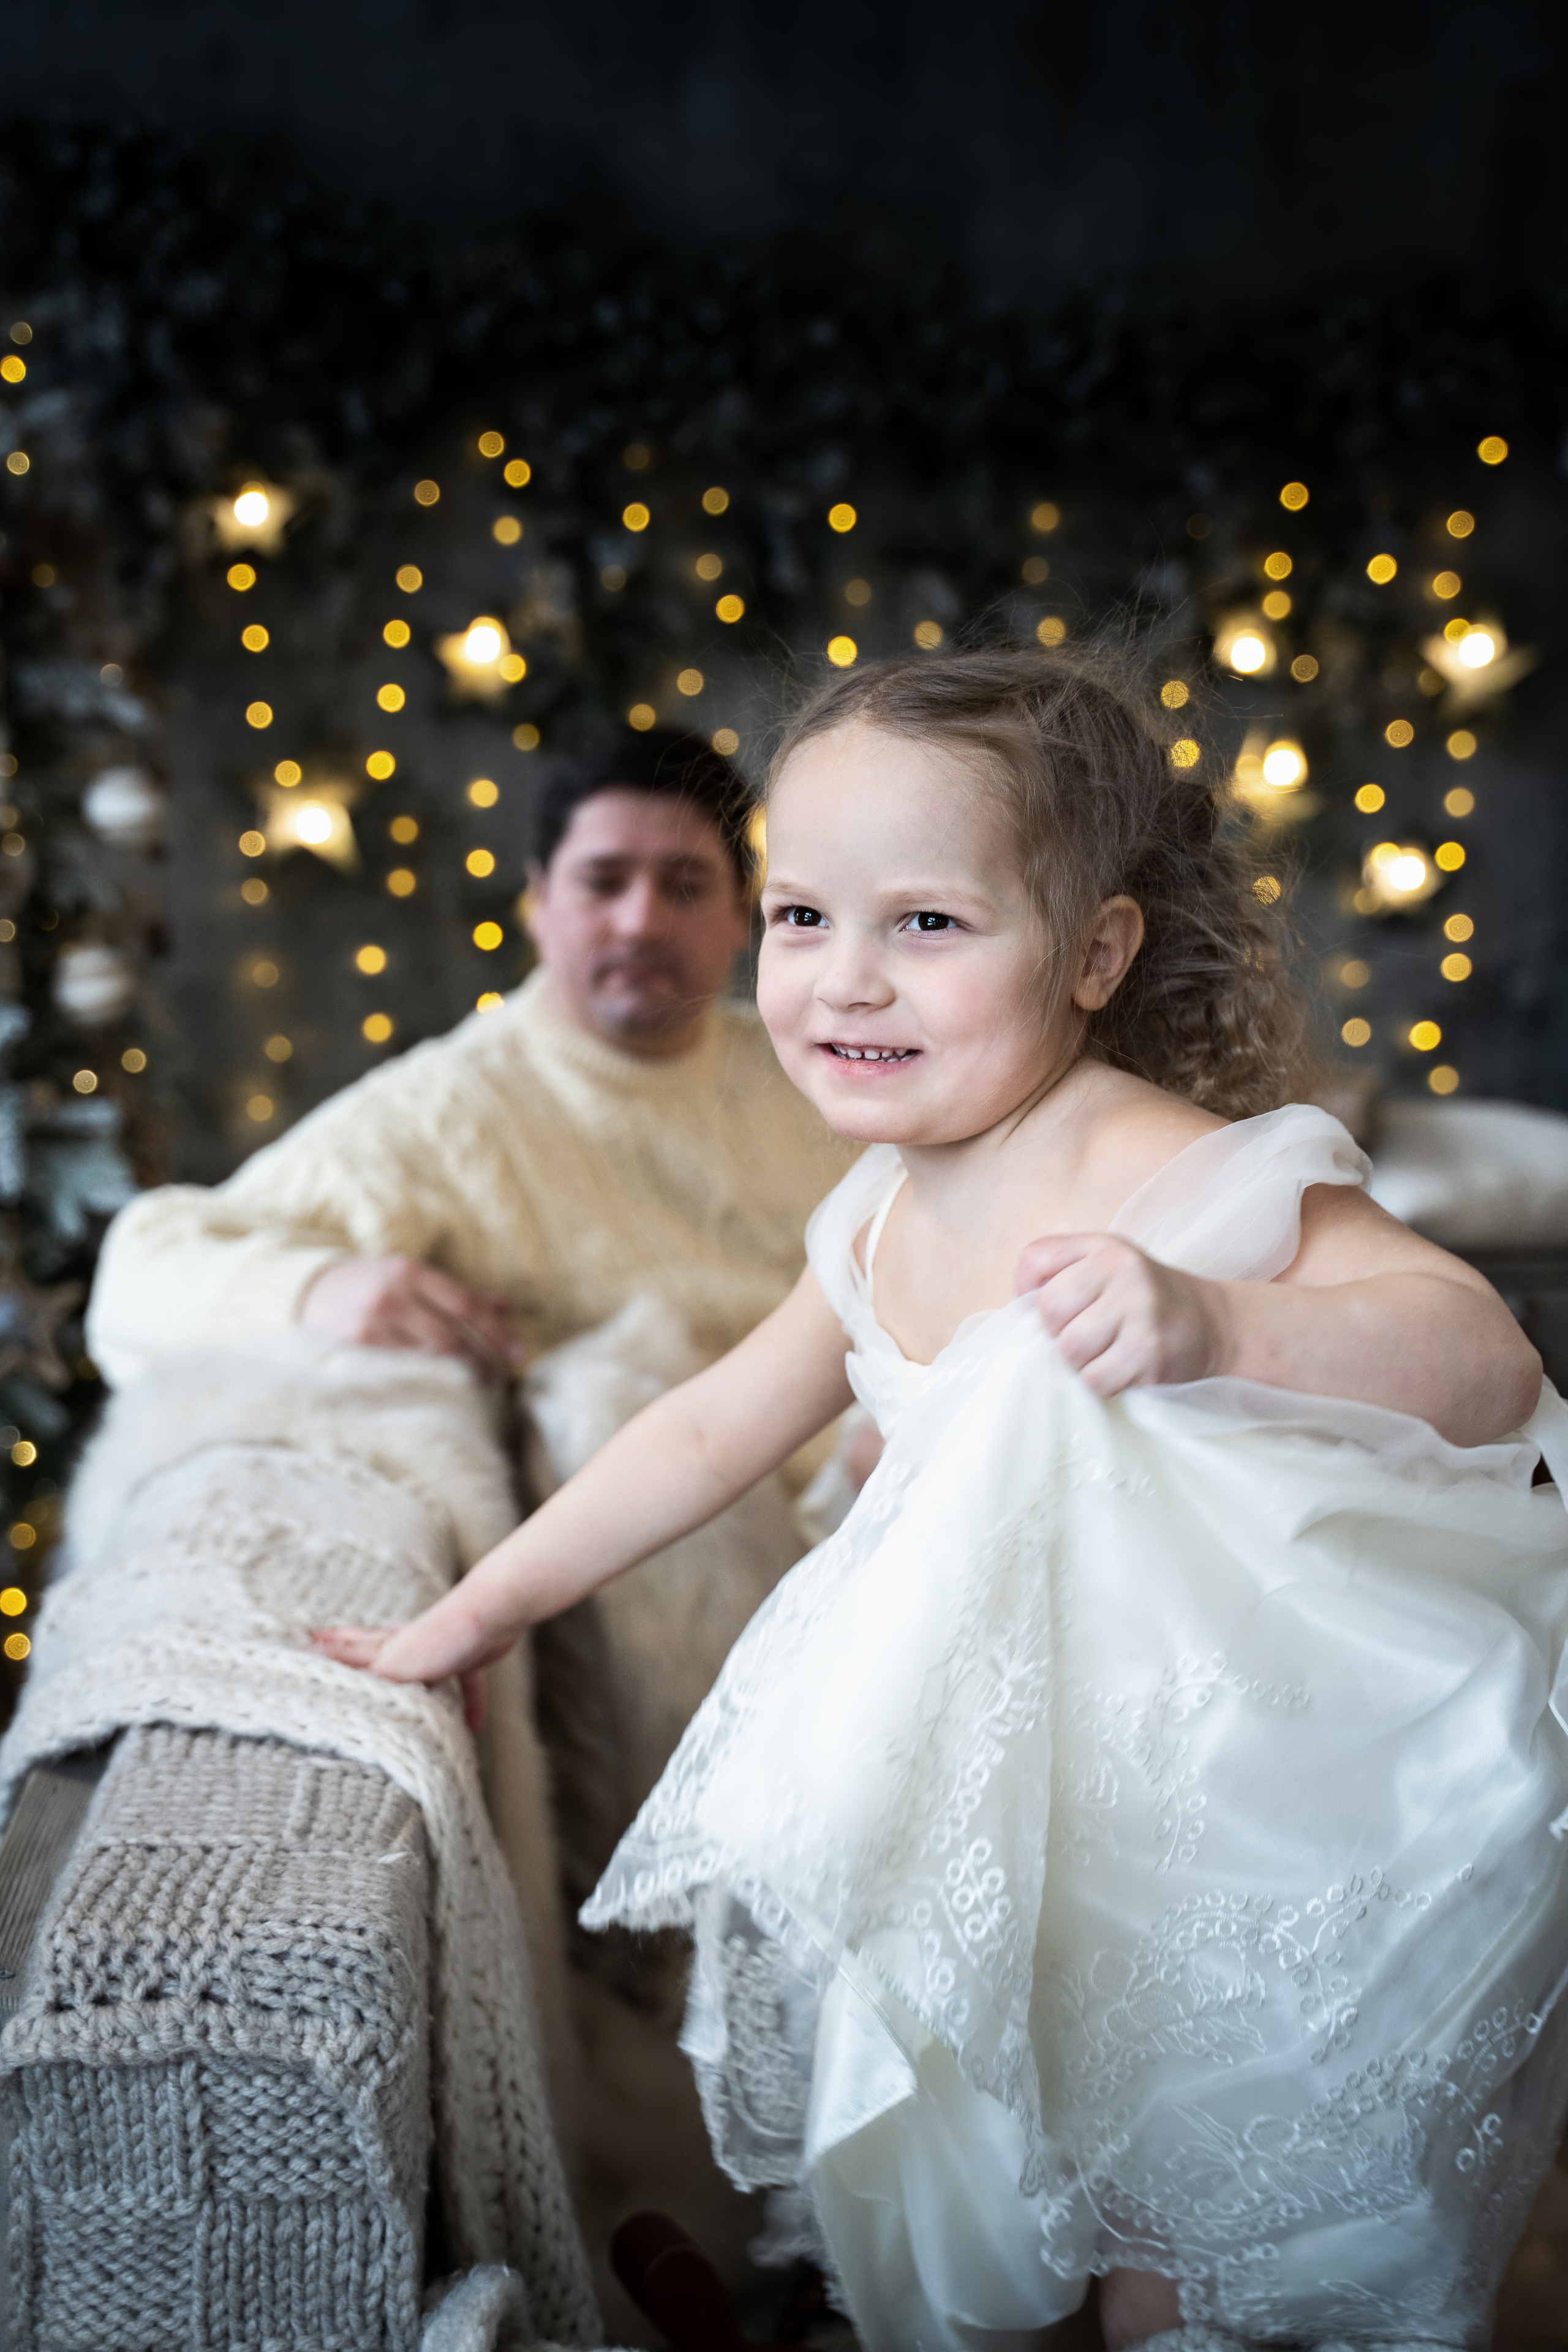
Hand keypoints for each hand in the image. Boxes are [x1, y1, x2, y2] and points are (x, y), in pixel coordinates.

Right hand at [299, 1255, 520, 1380]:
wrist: (306, 1293)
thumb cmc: (370, 1286)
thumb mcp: (410, 1277)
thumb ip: (457, 1293)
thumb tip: (507, 1305)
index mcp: (410, 1272)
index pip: (466, 1304)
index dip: (496, 1331)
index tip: (518, 1353)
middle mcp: (392, 1294)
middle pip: (451, 1335)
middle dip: (481, 1360)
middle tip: (498, 1379)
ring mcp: (371, 1322)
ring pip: (428, 1356)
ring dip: (457, 1375)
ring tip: (475, 1388)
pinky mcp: (355, 1347)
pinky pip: (402, 1370)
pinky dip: (426, 1381)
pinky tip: (439, 1391)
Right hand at [312, 1610, 512, 1733]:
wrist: (491, 1615)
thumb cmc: (439, 1635)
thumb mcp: (390, 1662)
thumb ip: (363, 1676)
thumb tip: (328, 1688)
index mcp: (384, 1646)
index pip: (345, 1650)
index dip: (321, 1652)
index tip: (297, 1649)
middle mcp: (407, 1644)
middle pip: (375, 1649)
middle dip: (352, 1653)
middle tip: (328, 1645)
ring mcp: (439, 1648)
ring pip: (421, 1672)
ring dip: (415, 1691)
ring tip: (406, 1703)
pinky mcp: (470, 1655)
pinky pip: (466, 1684)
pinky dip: (468, 1705)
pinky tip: (471, 1729)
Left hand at [1013, 1233, 1228, 1397]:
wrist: (1212, 1325)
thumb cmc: (1143, 1299)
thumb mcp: (1106, 1264)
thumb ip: (1059, 1270)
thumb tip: (1019, 1309)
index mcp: (1103, 1247)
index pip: (1034, 1262)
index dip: (1028, 1293)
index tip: (1052, 1310)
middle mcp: (1122, 1270)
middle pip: (1049, 1311)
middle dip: (1058, 1334)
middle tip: (1085, 1337)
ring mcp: (1139, 1310)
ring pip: (1070, 1349)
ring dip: (1080, 1362)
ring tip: (1105, 1354)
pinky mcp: (1149, 1352)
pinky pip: (1096, 1379)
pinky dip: (1102, 1382)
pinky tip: (1123, 1369)